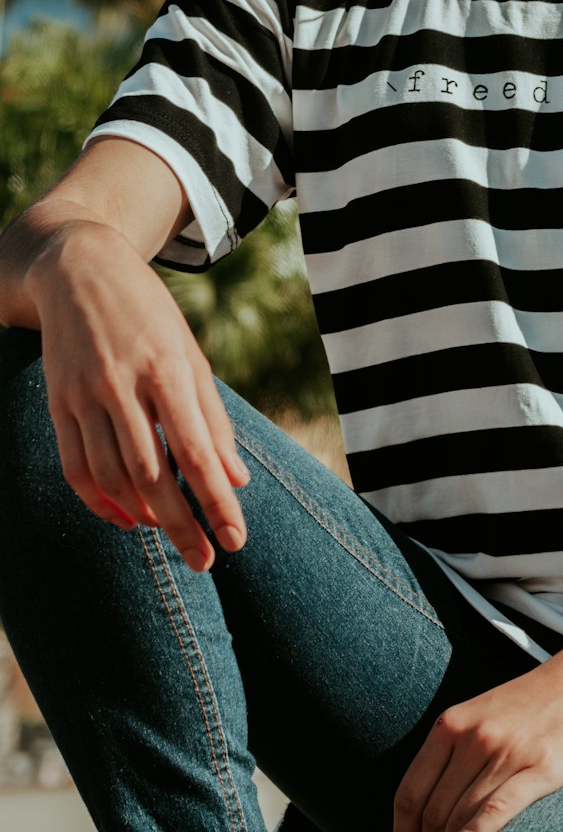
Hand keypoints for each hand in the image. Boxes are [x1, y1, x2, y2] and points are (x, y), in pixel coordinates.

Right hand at [31, 220, 249, 570]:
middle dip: (181, 525)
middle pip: (152, 474)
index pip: (195, 451)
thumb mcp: (190, 353)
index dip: (215, 501)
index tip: (235, 539)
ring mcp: (84, 395)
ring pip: (111, 477)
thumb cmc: (149, 314)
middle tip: (205, 561)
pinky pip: (75, 467)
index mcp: (167, 368)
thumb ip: (212, 416)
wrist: (79, 270)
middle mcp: (123, 384)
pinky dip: (100, 502)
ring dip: (142, 517)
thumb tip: (236, 478)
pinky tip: (126, 519)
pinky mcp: (57, 404)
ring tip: (170, 536)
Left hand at [392, 653, 562, 831]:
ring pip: (459, 818)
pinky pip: (493, 814)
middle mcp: (472, 737)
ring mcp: (505, 752)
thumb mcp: (487, 713)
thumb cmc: (543, 699)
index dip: (403, 830)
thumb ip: (459, 747)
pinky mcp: (539, 768)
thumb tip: (436, 796)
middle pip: (433, 812)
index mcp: (454, 723)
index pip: (410, 791)